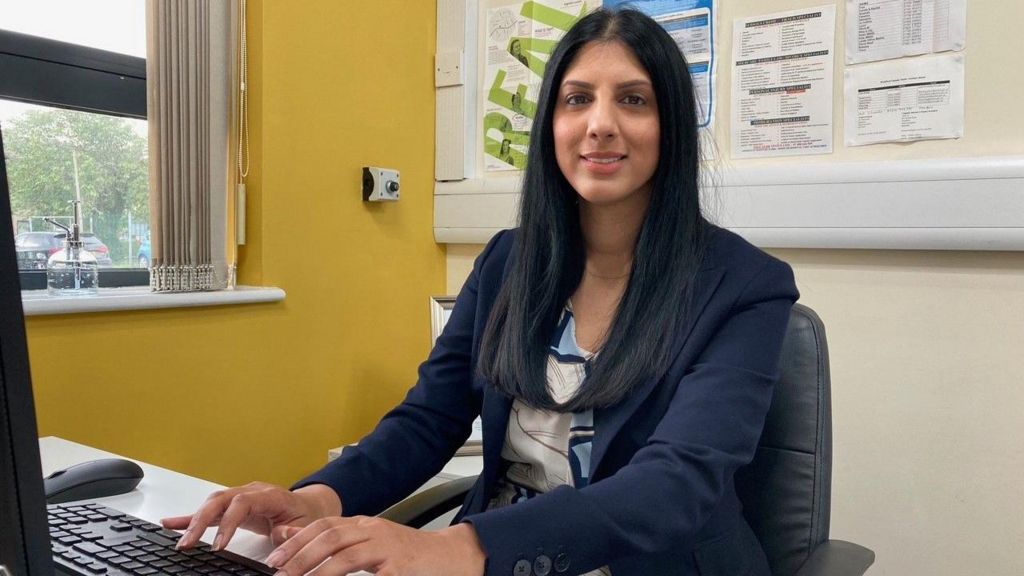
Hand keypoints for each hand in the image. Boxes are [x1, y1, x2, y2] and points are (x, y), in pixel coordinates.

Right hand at [161, 482, 341, 550]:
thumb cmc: (306, 516)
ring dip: (193, 521)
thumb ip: (293, 531)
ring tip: (179, 541)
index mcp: (270, 495)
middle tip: (188, 544)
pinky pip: (210, 510)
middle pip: (221, 500)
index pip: (243, 502)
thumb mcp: (306, 525)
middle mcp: (251, 491)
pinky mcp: (232, 507)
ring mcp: (240, 496)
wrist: (308, 507)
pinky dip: (190, 517)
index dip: (228, 522)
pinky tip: (171, 523)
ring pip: (212, 503)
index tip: (218, 545)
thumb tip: (282, 534)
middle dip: (201, 521)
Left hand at [265, 517, 485, 575]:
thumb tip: (296, 536)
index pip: (324, 525)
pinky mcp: (399, 568)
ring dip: (318, 570)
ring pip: (346, 554)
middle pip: (330, 535)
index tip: (274, 557)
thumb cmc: (411, 555)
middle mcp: (374, 531)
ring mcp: (388, 548)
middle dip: (300, 554)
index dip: (297, 539)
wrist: (452, 557)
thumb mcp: (372, 542)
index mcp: (366, 525)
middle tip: (280, 572)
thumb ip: (338, 541)